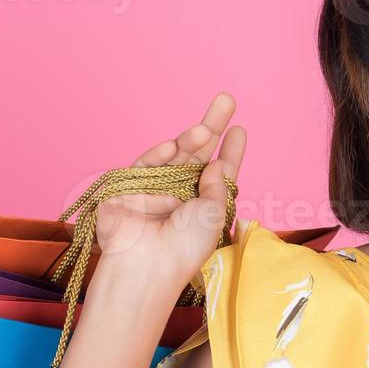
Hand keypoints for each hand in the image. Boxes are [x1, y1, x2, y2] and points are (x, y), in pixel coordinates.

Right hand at [94, 91, 246, 287]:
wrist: (146, 266)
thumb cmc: (185, 247)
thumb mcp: (214, 214)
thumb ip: (217, 184)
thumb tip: (215, 162)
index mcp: (202, 205)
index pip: (218, 171)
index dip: (230, 150)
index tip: (240, 128)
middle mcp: (180, 195)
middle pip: (197, 154)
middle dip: (212, 127)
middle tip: (227, 100)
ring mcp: (154, 189)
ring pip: (174, 156)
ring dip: (189, 140)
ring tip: (204, 130)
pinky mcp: (128, 187)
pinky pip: (145, 165)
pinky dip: (158, 154)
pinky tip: (171, 146)